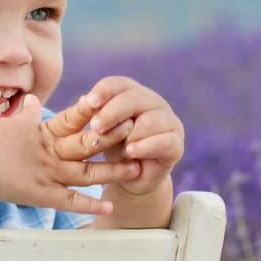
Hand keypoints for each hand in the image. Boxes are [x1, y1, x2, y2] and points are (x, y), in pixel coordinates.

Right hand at [0, 94, 139, 214]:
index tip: (123, 110)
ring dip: (112, 171)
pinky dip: (90, 204)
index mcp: (44, 131)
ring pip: (86, 173)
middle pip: (89, 145)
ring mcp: (45, 173)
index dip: (102, 116)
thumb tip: (29, 98)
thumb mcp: (11, 123)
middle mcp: (49, 151)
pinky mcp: (39, 194)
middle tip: (140, 135)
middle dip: (115, 140)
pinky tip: (109, 204)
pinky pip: (69, 201)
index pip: (78, 120)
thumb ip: (26, 113)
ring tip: (137, 169)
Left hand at [80, 76, 183, 194]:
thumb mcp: (101, 130)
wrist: (130, 177)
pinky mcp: (177, 145)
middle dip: (112, 112)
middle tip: (96, 127)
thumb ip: (95, 115)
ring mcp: (169, 123)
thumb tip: (83, 101)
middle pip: (134, 98)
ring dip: (129, 135)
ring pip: (149, 120)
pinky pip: (164, 141)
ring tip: (117, 148)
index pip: (120, 84)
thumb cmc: (114, 147)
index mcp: (134, 94)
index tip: (89, 103)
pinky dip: (144, 147)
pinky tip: (130, 153)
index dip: (104, 91)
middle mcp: (154, 103)